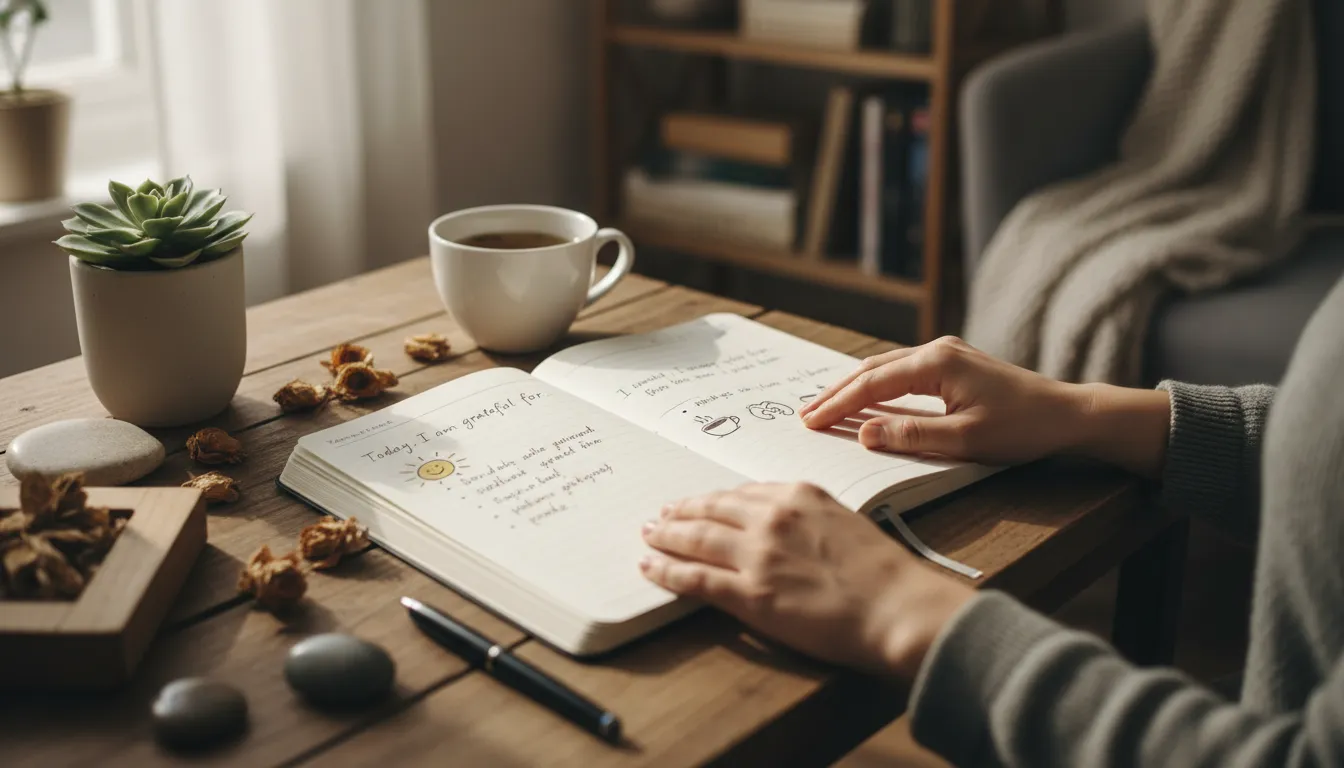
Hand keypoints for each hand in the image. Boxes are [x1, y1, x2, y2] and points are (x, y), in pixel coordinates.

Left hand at [639, 482, 974, 678]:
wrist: (897, 608)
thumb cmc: (884, 574)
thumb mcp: (845, 523)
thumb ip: (808, 519)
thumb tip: (784, 529)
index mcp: (798, 495)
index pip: (741, 493)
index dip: (714, 499)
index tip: (699, 502)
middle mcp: (772, 518)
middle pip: (711, 510)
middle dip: (681, 512)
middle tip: (660, 514)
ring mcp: (757, 555)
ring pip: (695, 538)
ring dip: (665, 536)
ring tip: (649, 535)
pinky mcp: (750, 593)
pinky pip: (695, 577)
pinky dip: (666, 570)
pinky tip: (650, 567)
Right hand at [799, 336, 1085, 464]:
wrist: (1067, 413)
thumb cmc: (1023, 428)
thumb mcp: (965, 440)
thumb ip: (911, 435)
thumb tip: (865, 434)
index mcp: (936, 363)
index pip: (872, 384)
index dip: (838, 404)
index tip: (811, 422)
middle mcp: (937, 349)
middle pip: (872, 369)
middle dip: (836, 393)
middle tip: (806, 415)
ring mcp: (945, 353)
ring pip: (884, 368)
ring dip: (854, 388)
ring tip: (825, 408)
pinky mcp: (953, 364)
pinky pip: (902, 372)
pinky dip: (876, 386)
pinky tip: (864, 400)